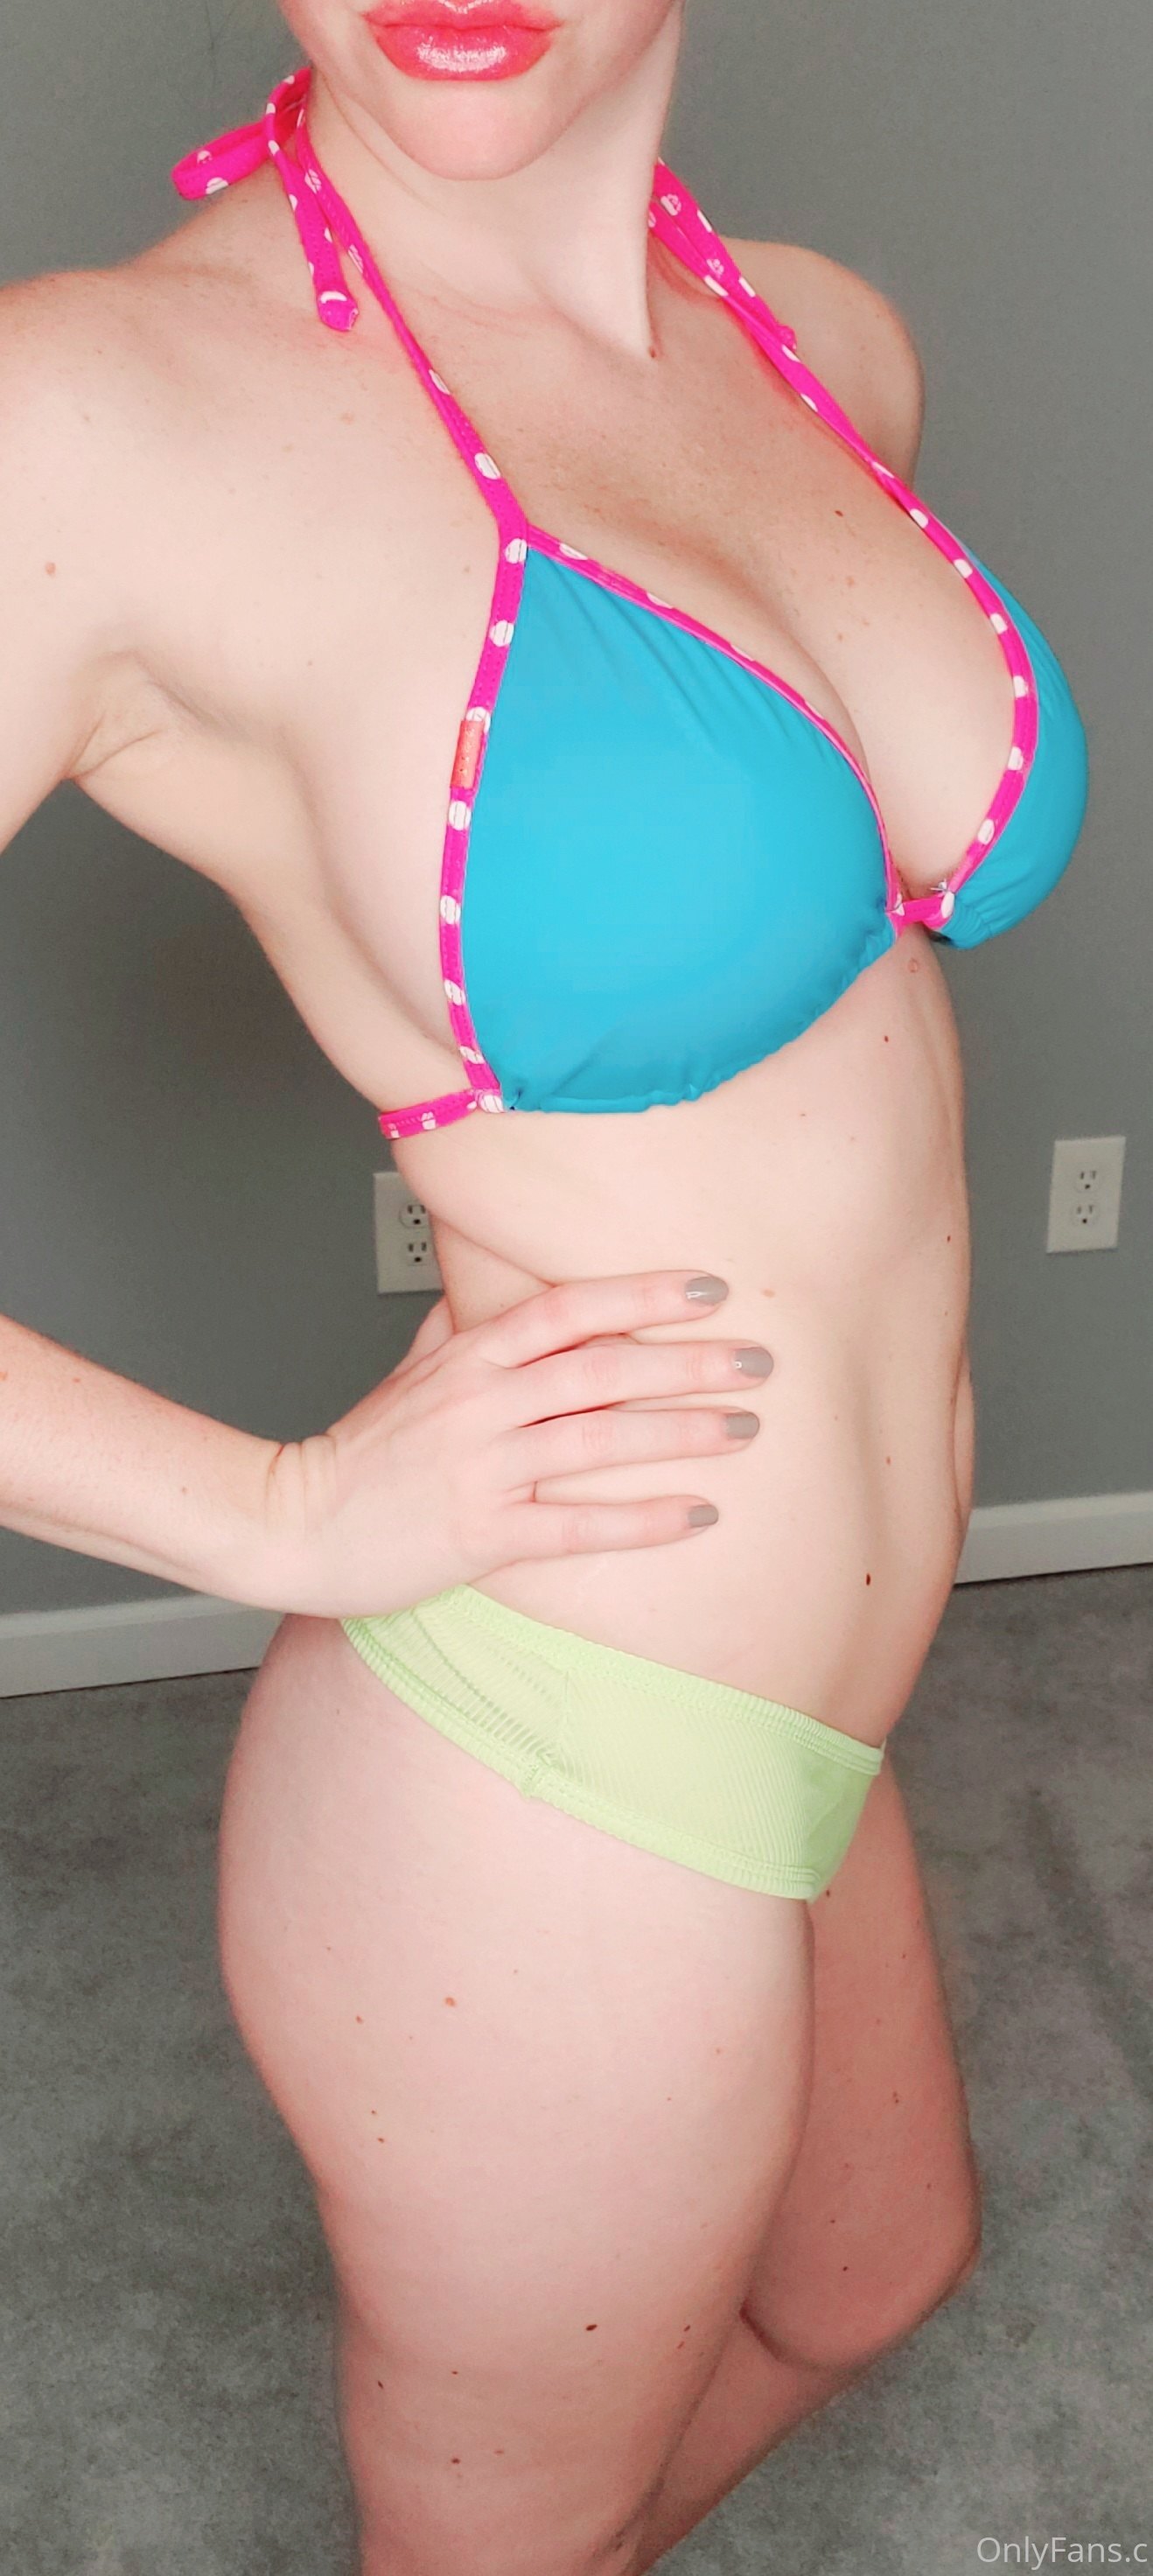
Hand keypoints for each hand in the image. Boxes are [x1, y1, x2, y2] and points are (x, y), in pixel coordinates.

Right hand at [257, 1271, 768, 1616]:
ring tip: (743, 1427)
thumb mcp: (407, 1376)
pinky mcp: (483, 1533)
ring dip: (679, 1431)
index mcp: (467, 1359)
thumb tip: (492, 1295)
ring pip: (598, 1438)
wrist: (292, 1523)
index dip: (641, 1295)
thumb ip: (458, 1333)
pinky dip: (643, 1518)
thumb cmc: (356, 1454)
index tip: (707, 1289)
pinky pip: (577, 1522)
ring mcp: (483, 1468)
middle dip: (687, 1361)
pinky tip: (697, 1513)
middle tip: (758, 1358)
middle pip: (600, 1367)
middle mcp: (481, 1405)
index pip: (567, 1309)